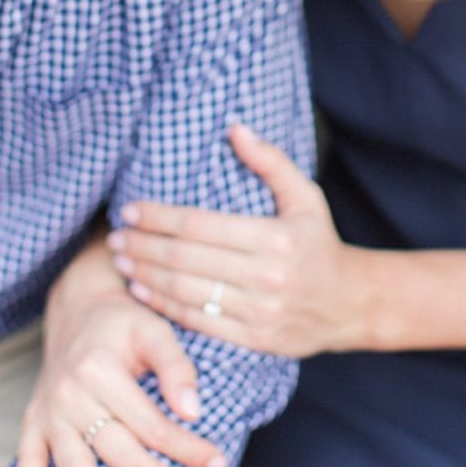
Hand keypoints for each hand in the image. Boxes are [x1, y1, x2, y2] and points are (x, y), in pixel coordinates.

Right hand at [19, 251, 227, 466]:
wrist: (77, 308)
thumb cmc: (122, 324)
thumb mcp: (155, 331)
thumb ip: (177, 368)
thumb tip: (193, 413)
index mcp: (98, 370)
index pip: (151, 426)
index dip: (188, 450)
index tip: (217, 463)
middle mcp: (68, 394)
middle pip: (119, 454)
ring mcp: (47, 413)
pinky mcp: (32, 423)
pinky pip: (27, 465)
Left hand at [111, 124, 365, 357]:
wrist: (352, 304)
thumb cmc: (319, 243)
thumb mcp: (305, 196)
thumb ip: (270, 161)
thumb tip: (234, 127)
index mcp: (275, 239)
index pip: (199, 225)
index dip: (158, 217)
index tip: (129, 210)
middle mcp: (266, 277)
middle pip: (185, 259)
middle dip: (142, 245)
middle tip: (114, 236)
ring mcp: (260, 312)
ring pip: (186, 292)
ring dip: (145, 274)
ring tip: (119, 259)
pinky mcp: (255, 339)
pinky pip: (198, 321)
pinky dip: (163, 305)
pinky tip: (140, 289)